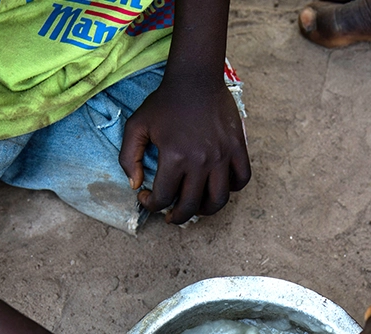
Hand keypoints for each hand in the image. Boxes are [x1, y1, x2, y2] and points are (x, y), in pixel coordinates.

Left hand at [118, 77, 250, 224]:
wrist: (195, 79)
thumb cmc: (165, 102)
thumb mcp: (136, 126)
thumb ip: (129, 157)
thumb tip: (136, 185)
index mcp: (174, 157)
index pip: (163, 198)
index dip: (151, 204)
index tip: (147, 197)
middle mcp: (200, 161)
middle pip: (191, 206)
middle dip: (177, 216)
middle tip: (170, 215)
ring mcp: (222, 156)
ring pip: (218, 200)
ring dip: (205, 211)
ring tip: (196, 208)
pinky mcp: (237, 148)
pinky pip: (241, 179)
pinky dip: (232, 188)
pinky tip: (218, 186)